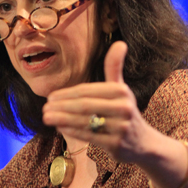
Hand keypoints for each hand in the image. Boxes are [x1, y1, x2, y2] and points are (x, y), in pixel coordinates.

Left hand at [42, 41, 150, 162]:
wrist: (143, 143)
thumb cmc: (124, 111)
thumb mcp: (121, 89)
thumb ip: (114, 68)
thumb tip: (120, 43)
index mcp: (121, 91)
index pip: (87, 91)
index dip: (66, 94)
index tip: (50, 97)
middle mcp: (123, 107)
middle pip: (85, 105)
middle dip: (61, 107)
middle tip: (44, 109)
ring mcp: (121, 127)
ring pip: (85, 121)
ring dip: (62, 119)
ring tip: (47, 118)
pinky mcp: (116, 144)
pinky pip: (89, 136)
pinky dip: (72, 131)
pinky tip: (60, 128)